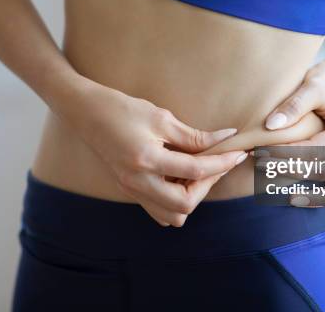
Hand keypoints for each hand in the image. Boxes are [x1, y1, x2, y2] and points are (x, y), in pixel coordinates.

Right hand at [63, 78, 247, 226]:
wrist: (85, 112)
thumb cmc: (121, 108)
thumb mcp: (161, 117)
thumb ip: (194, 136)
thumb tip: (225, 138)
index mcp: (146, 160)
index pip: (195, 171)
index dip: (222, 162)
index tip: (239, 153)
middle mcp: (137, 182)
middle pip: (185, 205)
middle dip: (208, 186)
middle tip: (218, 164)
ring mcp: (131, 189)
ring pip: (172, 215)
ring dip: (191, 197)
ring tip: (198, 171)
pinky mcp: (129, 189)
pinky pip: (158, 208)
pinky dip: (176, 199)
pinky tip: (180, 176)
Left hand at [263, 51, 324, 226]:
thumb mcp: (313, 85)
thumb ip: (294, 105)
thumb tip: (270, 125)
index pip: (313, 149)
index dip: (286, 154)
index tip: (261, 152)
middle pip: (319, 169)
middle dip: (289, 170)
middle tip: (260, 168)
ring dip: (312, 193)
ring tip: (288, 199)